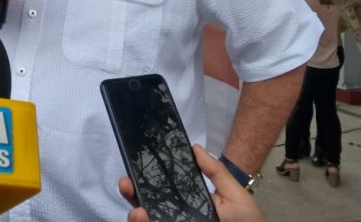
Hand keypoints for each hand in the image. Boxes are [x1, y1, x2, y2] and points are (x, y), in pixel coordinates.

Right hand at [119, 145, 265, 221]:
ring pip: (146, 221)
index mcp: (187, 204)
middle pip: (146, 206)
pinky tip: (143, 219)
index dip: (143, 181)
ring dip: (135, 215)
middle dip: (131, 195)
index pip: (160, 191)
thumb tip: (194, 147)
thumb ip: (215, 172)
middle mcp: (176, 217)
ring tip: (138, 212)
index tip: (133, 170)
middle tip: (126, 184)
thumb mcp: (234, 195)